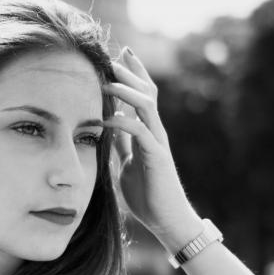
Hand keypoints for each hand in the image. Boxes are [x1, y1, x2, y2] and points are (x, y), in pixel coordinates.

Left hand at [102, 47, 199, 244]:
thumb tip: (111, 126)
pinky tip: (107, 120)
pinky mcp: (157, 158)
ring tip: (107, 81)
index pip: (144, 94)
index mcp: (149, 132)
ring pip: (147, 106)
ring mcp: (159, 143)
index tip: (120, 54)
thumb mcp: (128, 164)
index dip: (134, 73)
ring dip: (127, 91)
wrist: (166, 220)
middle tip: (113, 55)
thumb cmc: (148, 195)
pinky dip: (123, 123)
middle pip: (148, 92)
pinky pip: (140, 132)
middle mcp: (156, 132)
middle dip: (131, 72)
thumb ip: (122, 144)